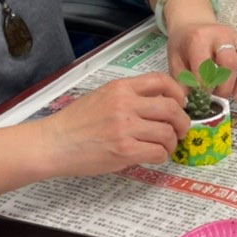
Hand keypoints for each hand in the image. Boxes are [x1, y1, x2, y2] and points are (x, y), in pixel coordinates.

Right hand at [40, 73, 187, 172]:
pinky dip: (161, 156)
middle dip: (182, 122)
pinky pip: (157, 152)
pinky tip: (154, 156)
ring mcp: (125, 128)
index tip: (181, 104)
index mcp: (121, 88)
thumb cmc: (76, 122)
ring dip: (172, 142)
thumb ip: (129, 97)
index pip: (161, 81)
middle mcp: (125, 104)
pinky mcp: (124, 150)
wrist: (54, 143)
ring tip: (165, 146)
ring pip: (168, 133)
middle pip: (171, 108)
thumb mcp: (102, 96)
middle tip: (180, 130)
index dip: (178, 93)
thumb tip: (161, 104)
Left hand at [167, 21, 236, 100]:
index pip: (206, 65)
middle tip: (220, 97)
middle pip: (230, 61)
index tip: (204, 97)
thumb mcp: (175, 60)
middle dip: (226, 85)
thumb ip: (183, 82)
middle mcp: (221, 35)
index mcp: (199, 39)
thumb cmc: (184, 45)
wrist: (193, 24)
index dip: (206, 85)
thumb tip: (191, 103)